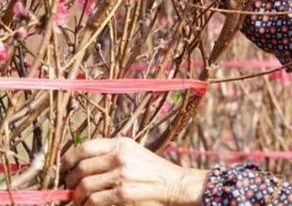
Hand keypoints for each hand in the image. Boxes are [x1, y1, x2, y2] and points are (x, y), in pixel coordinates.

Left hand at [61, 137, 208, 205]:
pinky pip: (94, 200)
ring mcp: (122, 175)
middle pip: (81, 168)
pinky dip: (88, 205)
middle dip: (70, 182)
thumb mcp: (133, 153)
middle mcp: (120, 156)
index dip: (68, 159)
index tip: (63, 169)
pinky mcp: (123, 193)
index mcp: (121, 144)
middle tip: (71, 189)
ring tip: (80, 200)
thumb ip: (109, 154)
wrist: (175, 184)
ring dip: (78, 197)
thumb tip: (78, 166)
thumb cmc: (152, 171)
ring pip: (84, 186)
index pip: (84, 147)